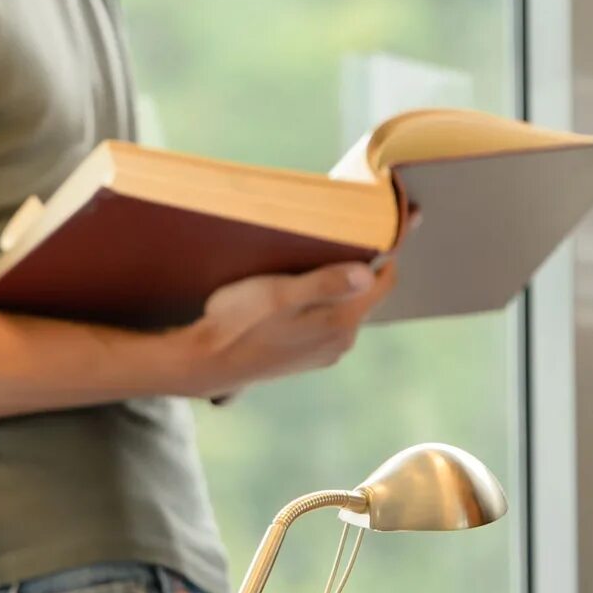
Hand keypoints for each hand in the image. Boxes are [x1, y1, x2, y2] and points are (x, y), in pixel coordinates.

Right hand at [175, 260, 396, 398]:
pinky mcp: (308, 358)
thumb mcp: (280, 293)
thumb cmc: (239, 322)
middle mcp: (341, 342)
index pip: (383, 283)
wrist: (207, 363)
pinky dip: (323, 306)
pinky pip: (328, 324)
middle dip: (358, 269)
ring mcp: (325, 353)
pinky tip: (297, 296)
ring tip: (311, 265)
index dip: (385, 255)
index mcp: (341, 322)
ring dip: (337, 288)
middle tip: (335, 241)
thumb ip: (326, 283)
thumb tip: (368, 274)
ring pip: (346, 309)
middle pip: (365, 295)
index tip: (376, 229)